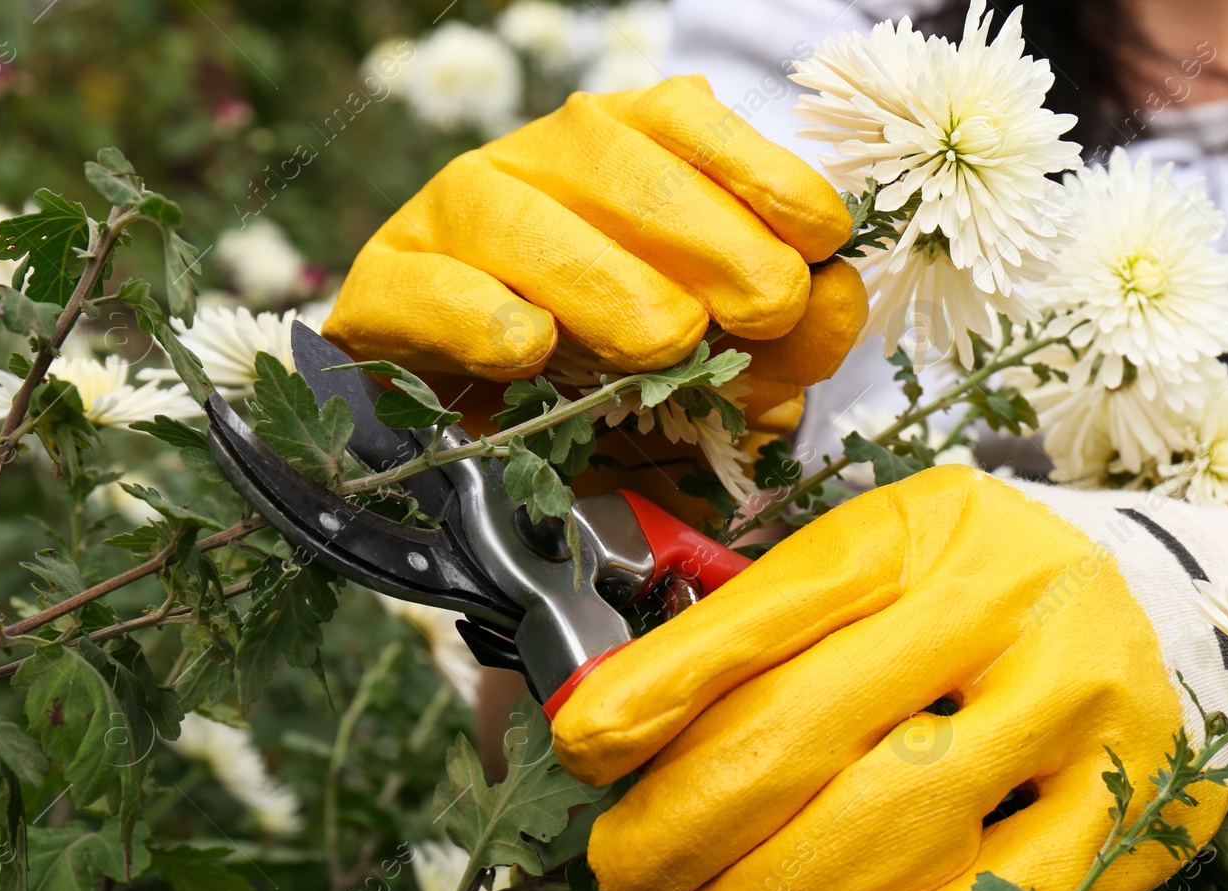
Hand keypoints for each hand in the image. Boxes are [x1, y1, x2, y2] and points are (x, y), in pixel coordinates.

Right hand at [322, 74, 865, 419]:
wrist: (482, 430)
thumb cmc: (618, 376)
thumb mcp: (724, 363)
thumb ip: (788, 335)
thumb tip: (842, 295)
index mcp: (625, 151)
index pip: (692, 123)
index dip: (766, 177)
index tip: (821, 242)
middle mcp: (538, 162)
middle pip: (618, 168)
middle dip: (708, 238)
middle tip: (763, 310)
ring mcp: (454, 215)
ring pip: (519, 219)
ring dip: (604, 282)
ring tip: (663, 345)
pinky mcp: (386, 283)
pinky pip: (428, 287)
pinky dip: (483, 317)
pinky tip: (533, 351)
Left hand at [551, 466, 1227, 890]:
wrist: (1164, 622)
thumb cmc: (977, 603)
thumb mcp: (876, 570)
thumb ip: (760, 630)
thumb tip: (612, 720)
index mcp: (925, 527)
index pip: (772, 604)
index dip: (661, 683)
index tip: (586, 747)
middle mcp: (1008, 600)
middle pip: (805, 727)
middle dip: (685, 821)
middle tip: (629, 867)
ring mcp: (1078, 705)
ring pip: (886, 825)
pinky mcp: (1134, 809)